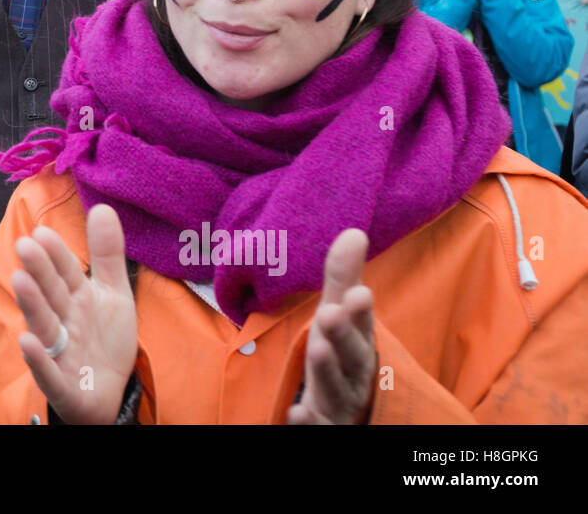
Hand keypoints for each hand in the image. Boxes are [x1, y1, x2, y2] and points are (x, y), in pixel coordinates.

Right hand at [11, 204, 137, 423]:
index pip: (66, 272)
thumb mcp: (114, 294)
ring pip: (44, 327)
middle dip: (39, 272)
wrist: (110, 393)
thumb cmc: (105, 341)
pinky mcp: (63, 386)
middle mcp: (63, 322)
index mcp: (76, 299)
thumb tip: (104, 207)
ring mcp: (60, 353)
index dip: (56, 255)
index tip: (43, 232)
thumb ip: (107, 254)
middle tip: (26, 246)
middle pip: (51, 295)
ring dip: (32, 306)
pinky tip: (27, 342)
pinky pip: (49, 372)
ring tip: (21, 282)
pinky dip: (38, 360)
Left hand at [287, 229, 376, 424]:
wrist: (343, 413)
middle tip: (330, 312)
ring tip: (316, 348)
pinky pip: (318, 426)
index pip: (362, 327)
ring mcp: (339, 403)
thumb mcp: (338, 317)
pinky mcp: (324, 425)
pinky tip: (296, 413)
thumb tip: (354, 231)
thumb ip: (342, 280)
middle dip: (344, 336)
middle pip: (352, 357)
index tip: (357, 292)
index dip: (360, 313)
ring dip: (326, 371)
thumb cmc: (341, 359)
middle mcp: (354, 376)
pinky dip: (309, 422)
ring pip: (336, 390)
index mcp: (358, 346)